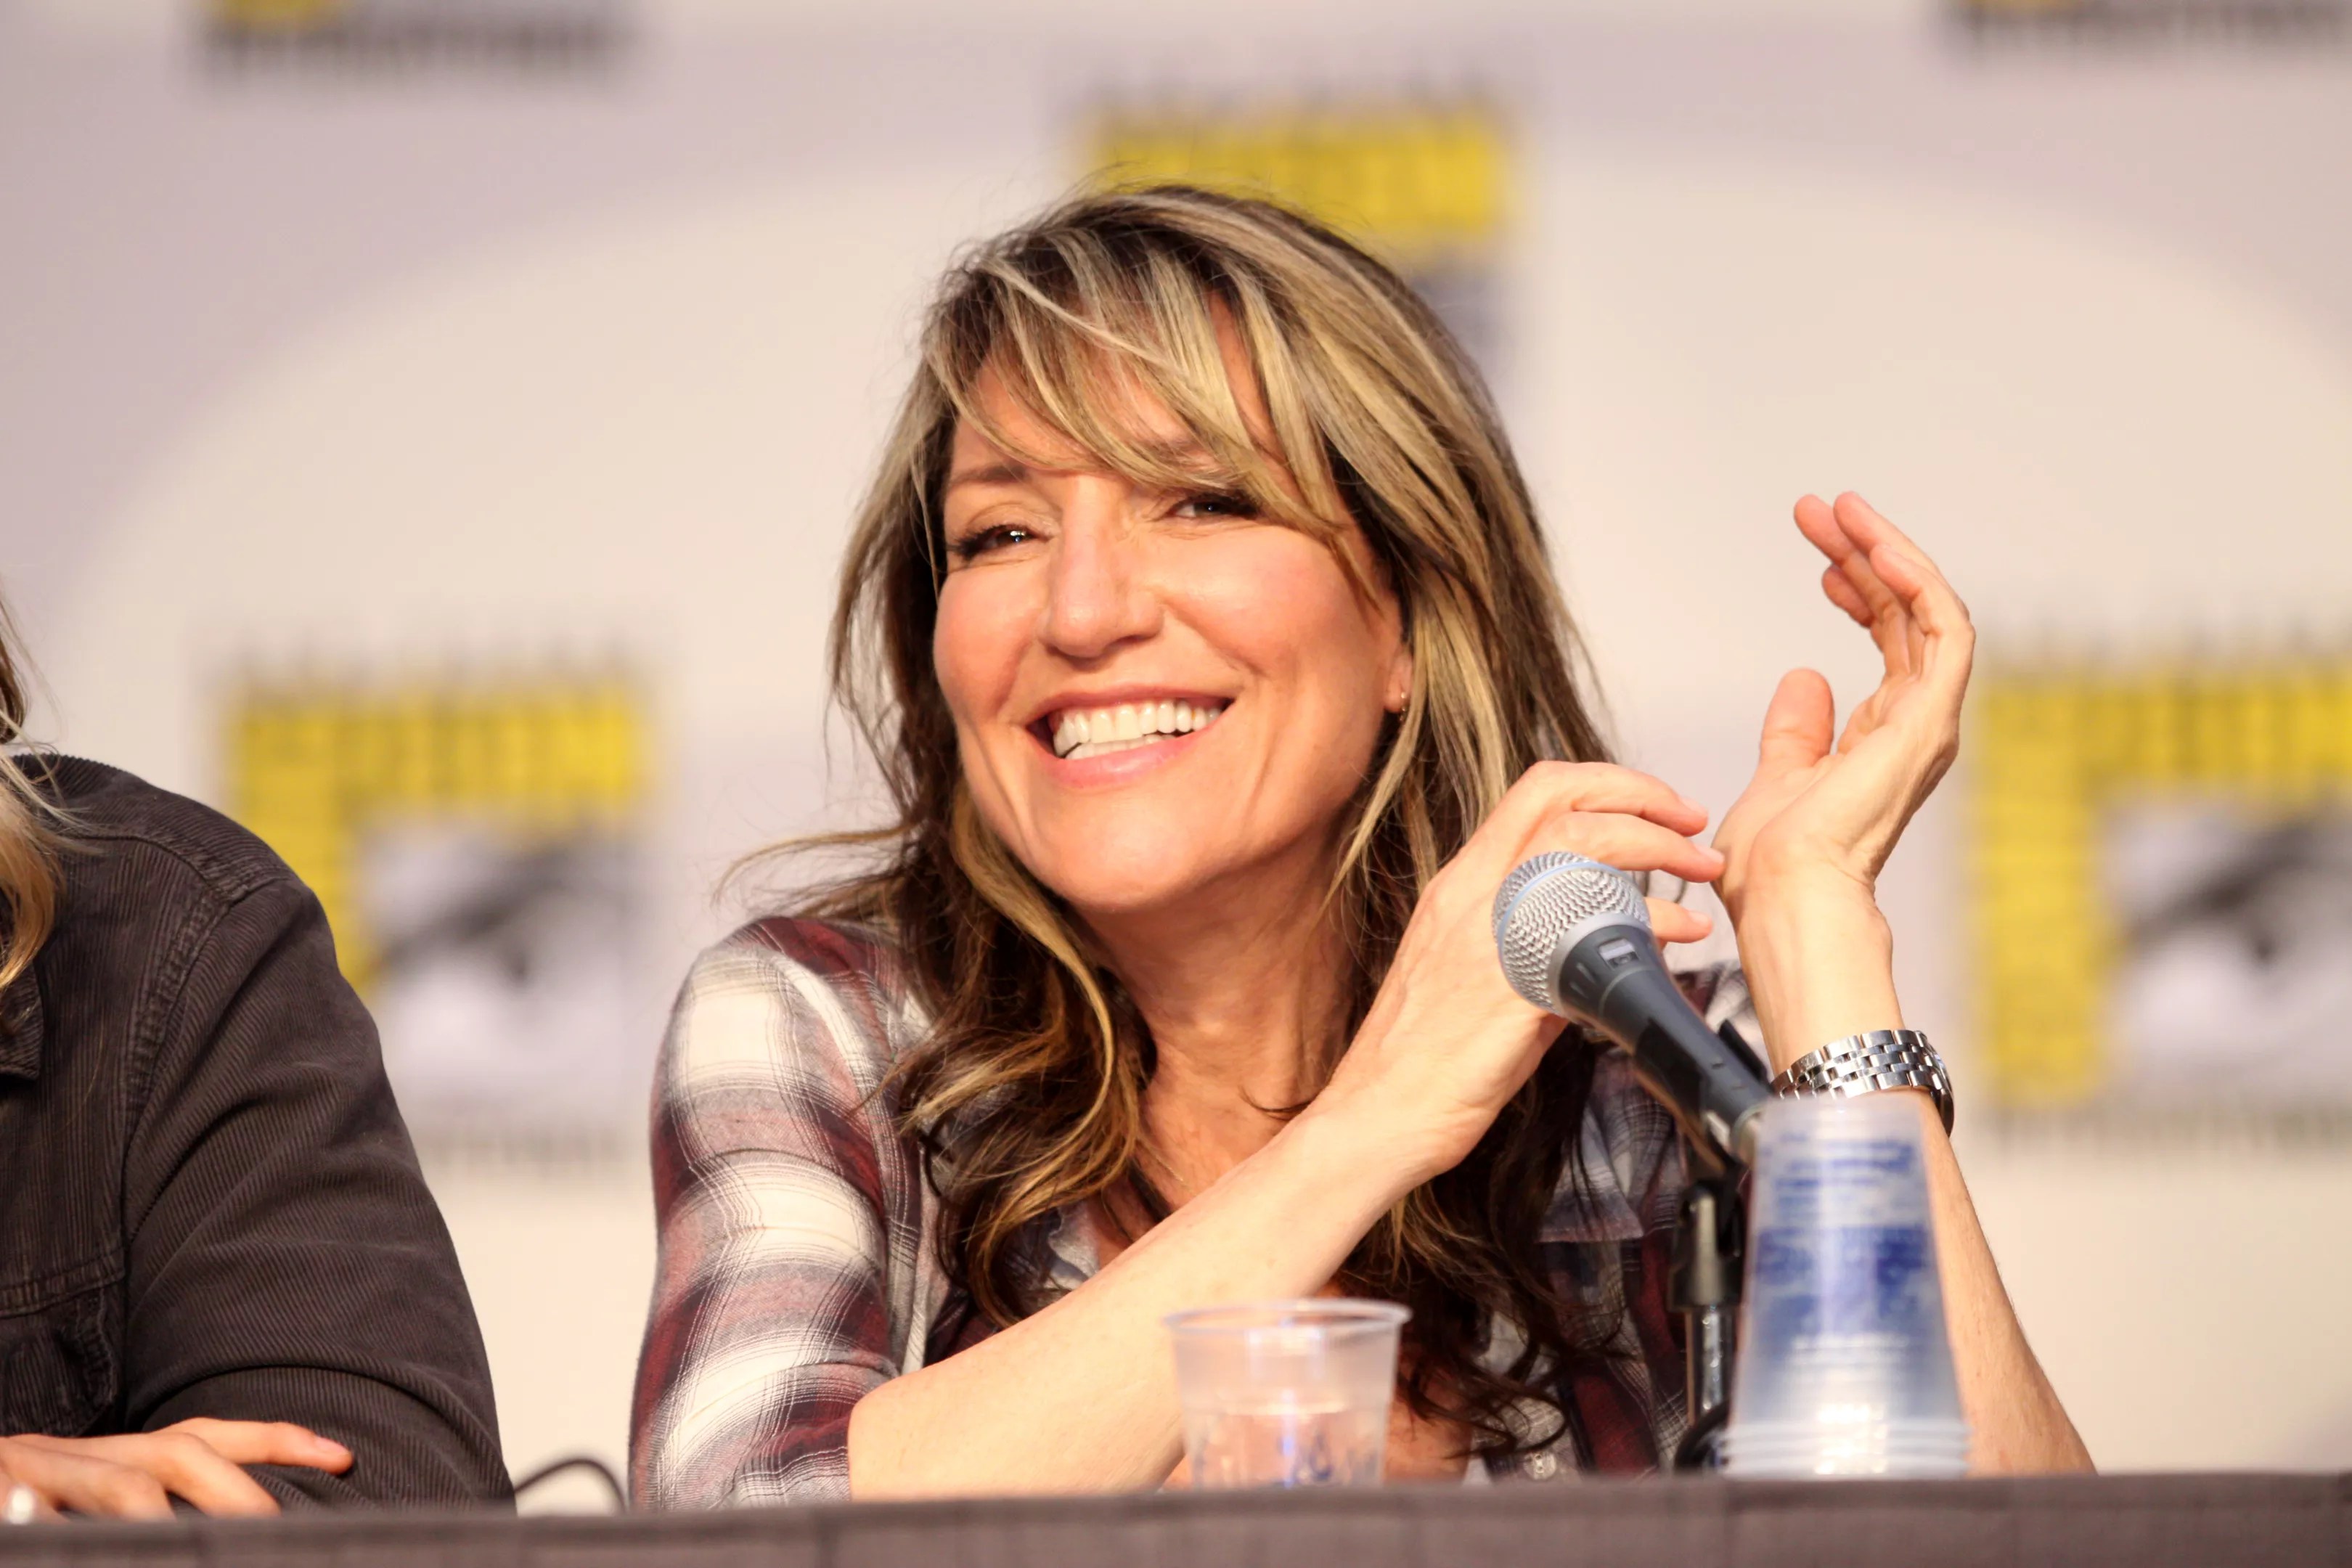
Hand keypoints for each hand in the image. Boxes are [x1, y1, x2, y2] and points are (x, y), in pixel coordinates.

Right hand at [0, 1419, 351, 1519]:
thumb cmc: (23, 1494)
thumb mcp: (91, 1495)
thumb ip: (151, 1506)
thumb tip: (240, 1526)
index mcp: (117, 1454)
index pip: (209, 1435)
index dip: (278, 1441)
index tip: (344, 1457)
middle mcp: (87, 1451)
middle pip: (179, 1453)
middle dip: (238, 1491)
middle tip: (277, 1530)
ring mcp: (38, 1471)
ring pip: (121, 1486)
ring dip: (162, 1519)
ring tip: (189, 1545)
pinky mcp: (4, 1495)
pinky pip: (37, 1513)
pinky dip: (54, 1520)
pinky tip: (60, 1524)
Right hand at [1313, 761, 1723, 1183]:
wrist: (1380, 1112)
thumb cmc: (1422, 1055)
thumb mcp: (1469, 968)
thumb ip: (1526, 934)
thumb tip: (1592, 930)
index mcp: (1461, 883)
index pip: (1537, 789)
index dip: (1609, 781)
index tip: (1656, 804)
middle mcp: (1472, 894)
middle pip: (1564, 798)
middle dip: (1644, 796)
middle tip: (1690, 823)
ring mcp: (1491, 934)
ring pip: (1581, 844)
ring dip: (1658, 846)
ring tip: (1699, 870)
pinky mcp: (1513, 986)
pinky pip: (1593, 927)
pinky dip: (1652, 920)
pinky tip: (1676, 938)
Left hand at [1715, 493, 1974, 918]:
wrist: (1783, 895)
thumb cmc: (1775, 863)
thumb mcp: (1779, 776)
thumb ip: (1797, 731)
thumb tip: (1803, 678)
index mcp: (1888, 736)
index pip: (1890, 637)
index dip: (1861, 586)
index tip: (1821, 554)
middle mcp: (1918, 725)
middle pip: (1909, 615)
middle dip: (1870, 554)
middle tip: (1825, 511)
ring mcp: (1928, 723)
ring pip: (1930, 611)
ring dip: (1890, 553)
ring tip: (1843, 511)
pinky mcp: (1928, 722)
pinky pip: (1944, 632)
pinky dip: (1917, 582)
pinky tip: (1878, 547)